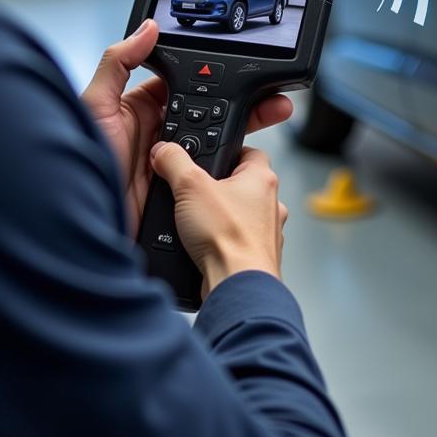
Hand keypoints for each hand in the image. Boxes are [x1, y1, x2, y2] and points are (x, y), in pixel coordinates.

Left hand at [81, 19, 292, 233]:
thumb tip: (147, 29)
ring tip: (269, 119)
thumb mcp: (94, 106)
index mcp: (137, 109)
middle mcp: (155, 135)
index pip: (184, 85)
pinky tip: (247, 161)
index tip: (242, 71)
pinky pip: (210, 177)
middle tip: (270, 98)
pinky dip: (230, 169)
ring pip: (214, 143)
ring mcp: (169, 165)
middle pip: (207, 113)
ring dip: (242, 134)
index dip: (213, 77)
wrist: (83, 222)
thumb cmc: (78, 164)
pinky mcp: (177, 193)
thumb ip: (118, 63)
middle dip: (240, 104)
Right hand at [150, 142, 289, 296]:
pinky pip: (238, 240)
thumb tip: (164, 151)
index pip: (249, 151)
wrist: (237, 285)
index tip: (210, 155)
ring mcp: (266, 232)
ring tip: (197, 221)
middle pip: (243, 184)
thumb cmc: (227, 237)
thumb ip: (174, 162)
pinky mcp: (257, 255)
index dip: (227, 151)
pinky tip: (204, 245)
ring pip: (241, 215)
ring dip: (221, 217)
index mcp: (263, 178)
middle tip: (197, 190)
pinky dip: (222, 241)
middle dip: (219, 187)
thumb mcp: (189, 187)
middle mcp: (271, 204)